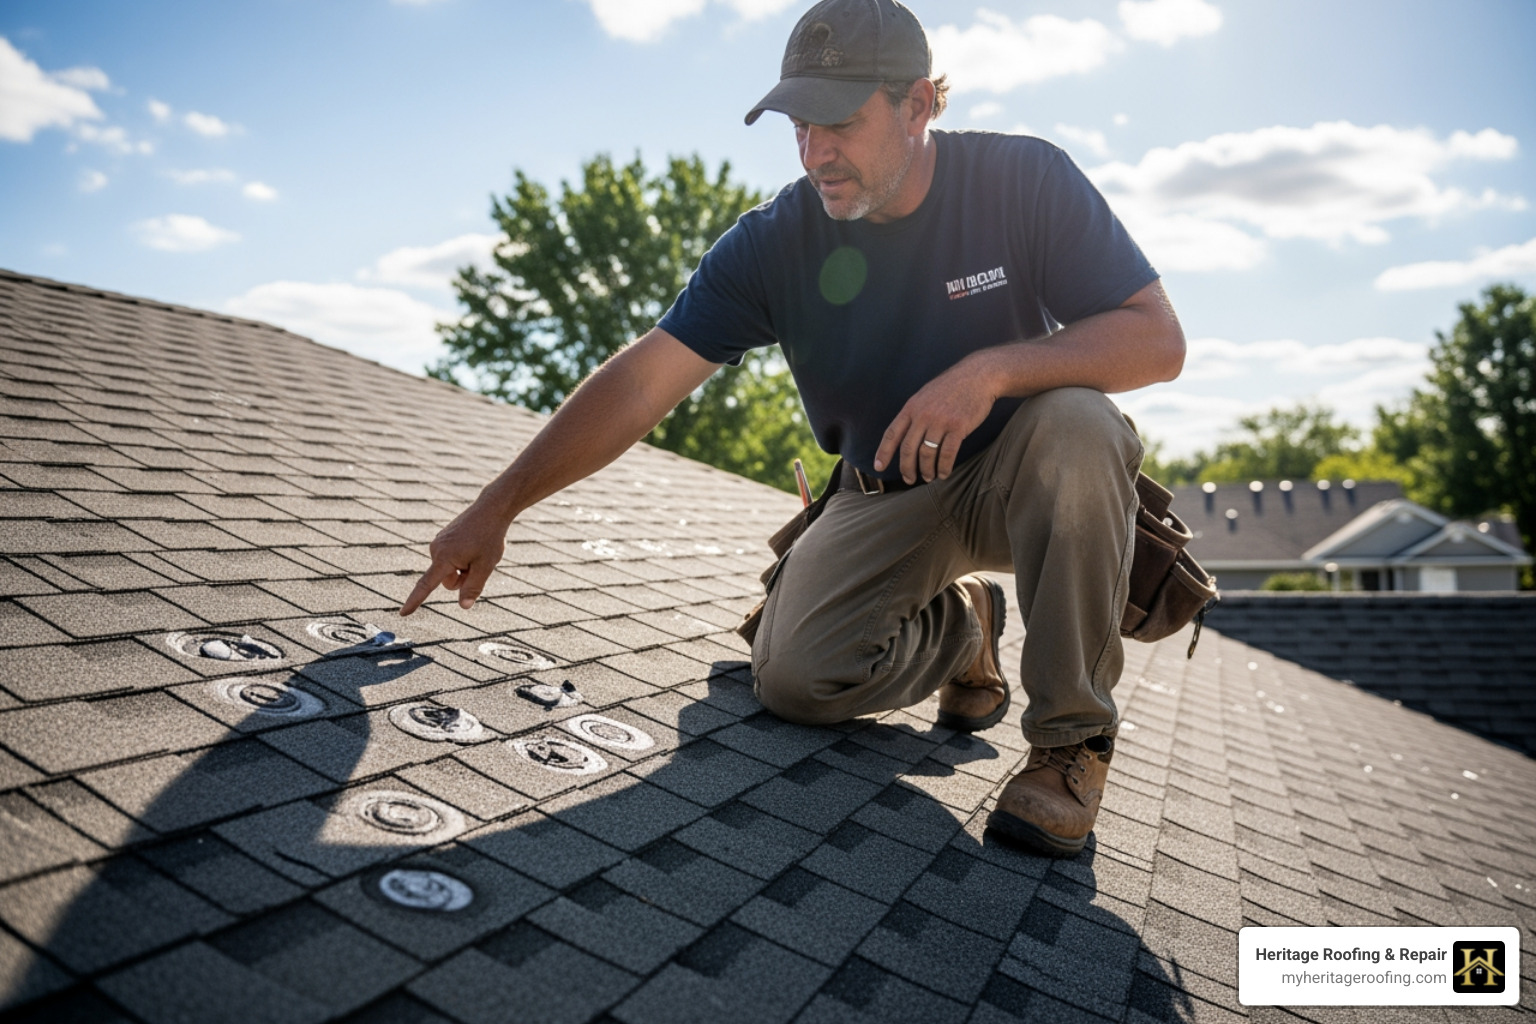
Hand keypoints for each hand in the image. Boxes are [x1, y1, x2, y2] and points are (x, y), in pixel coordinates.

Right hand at [400, 498, 511, 614]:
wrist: (491, 509)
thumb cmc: (489, 537)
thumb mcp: (485, 566)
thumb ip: (473, 587)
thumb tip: (463, 607)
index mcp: (443, 558)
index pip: (426, 585)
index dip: (414, 601)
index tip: (403, 613)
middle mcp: (436, 550)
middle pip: (447, 581)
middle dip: (462, 578)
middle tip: (479, 561)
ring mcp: (439, 542)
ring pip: (450, 570)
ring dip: (463, 567)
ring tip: (478, 550)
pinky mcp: (444, 538)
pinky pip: (451, 558)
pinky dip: (463, 557)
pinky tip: (475, 543)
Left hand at [873, 356, 995, 483]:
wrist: (978, 376)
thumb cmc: (952, 387)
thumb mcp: (926, 395)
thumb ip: (915, 413)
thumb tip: (906, 435)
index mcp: (912, 407)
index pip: (892, 433)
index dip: (883, 452)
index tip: (878, 467)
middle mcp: (923, 415)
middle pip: (908, 449)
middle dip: (906, 468)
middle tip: (909, 479)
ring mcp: (940, 421)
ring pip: (927, 454)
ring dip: (926, 470)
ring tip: (929, 477)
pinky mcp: (958, 427)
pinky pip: (947, 454)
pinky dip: (943, 467)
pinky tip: (943, 473)